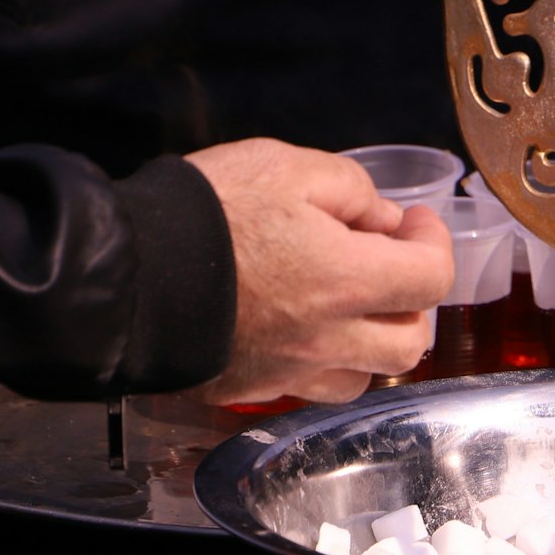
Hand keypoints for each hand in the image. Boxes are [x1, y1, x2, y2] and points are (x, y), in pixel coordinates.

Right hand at [183, 139, 453, 404]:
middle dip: (411, 303)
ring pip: (361, 374)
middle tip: (387, 265)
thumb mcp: (286, 167)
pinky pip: (306, 387)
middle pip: (410, 344)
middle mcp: (327, 339)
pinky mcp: (247, 387)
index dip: (434, 244)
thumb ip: (351, 189)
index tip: (413, 222)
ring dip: (368, 340)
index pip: (432, 279)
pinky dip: (319, 360)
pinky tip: (297, 324)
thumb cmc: (204, 213)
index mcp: (346, 281)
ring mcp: (287, 371)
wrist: (121, 271)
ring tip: (343, 301)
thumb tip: (381, 220)